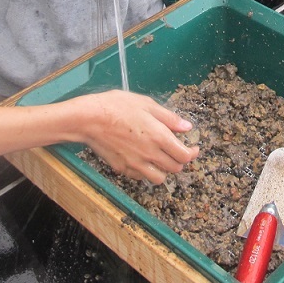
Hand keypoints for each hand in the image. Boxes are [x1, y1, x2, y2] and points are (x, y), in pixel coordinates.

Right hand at [77, 90, 199, 183]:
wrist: (89, 119)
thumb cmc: (117, 106)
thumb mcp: (146, 104)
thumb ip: (169, 118)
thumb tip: (187, 127)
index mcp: (159, 137)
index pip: (184, 155)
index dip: (193, 154)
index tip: (194, 148)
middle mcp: (150, 154)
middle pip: (174, 168)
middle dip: (180, 161)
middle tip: (178, 151)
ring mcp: (135, 164)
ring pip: (159, 178)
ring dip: (164, 170)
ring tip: (161, 158)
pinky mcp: (122, 169)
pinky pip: (140, 177)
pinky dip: (146, 172)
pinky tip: (143, 160)